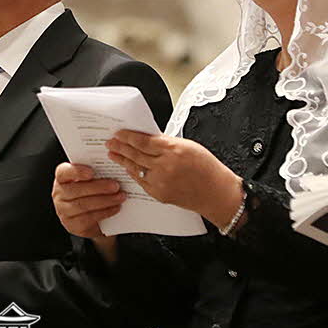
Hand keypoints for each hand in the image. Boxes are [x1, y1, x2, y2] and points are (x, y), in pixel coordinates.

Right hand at [51, 162, 119, 260]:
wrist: (92, 218)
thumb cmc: (92, 193)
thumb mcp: (92, 181)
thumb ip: (96, 174)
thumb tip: (112, 169)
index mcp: (62, 179)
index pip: (63, 172)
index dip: (76, 172)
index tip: (92, 172)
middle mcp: (59, 194)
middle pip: (75, 190)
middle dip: (98, 187)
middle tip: (116, 186)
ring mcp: (63, 211)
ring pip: (83, 205)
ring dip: (105, 200)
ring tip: (120, 196)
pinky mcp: (72, 225)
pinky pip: (88, 218)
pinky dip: (105, 212)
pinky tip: (116, 208)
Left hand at [106, 130, 243, 228]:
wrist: (216, 193)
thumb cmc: (207, 169)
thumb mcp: (189, 146)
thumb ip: (167, 143)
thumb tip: (148, 139)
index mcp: (173, 149)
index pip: (143, 141)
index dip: (128, 136)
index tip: (119, 133)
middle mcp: (165, 166)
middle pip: (135, 154)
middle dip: (120, 147)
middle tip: (110, 142)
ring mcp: (161, 181)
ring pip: (135, 167)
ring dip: (122, 159)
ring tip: (113, 153)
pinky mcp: (159, 194)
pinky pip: (141, 181)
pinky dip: (133, 173)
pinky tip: (127, 167)